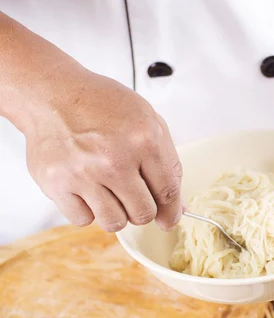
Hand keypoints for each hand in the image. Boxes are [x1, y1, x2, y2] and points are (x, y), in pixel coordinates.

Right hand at [23, 64, 181, 232]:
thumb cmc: (99, 105)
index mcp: (143, 140)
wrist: (52, 94)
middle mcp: (114, 159)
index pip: (167, 193)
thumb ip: (167, 163)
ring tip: (109, 192)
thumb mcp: (146, 119)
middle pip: (143, 213)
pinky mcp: (57, 184)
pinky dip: (87, 209)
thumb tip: (178, 206)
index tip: (168, 220)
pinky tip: (86, 188)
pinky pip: (83, 219)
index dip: (171, 212)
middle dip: (142, 209)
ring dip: (116, 213)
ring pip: (114, 223)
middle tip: (133, 195)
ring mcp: (84, 174)